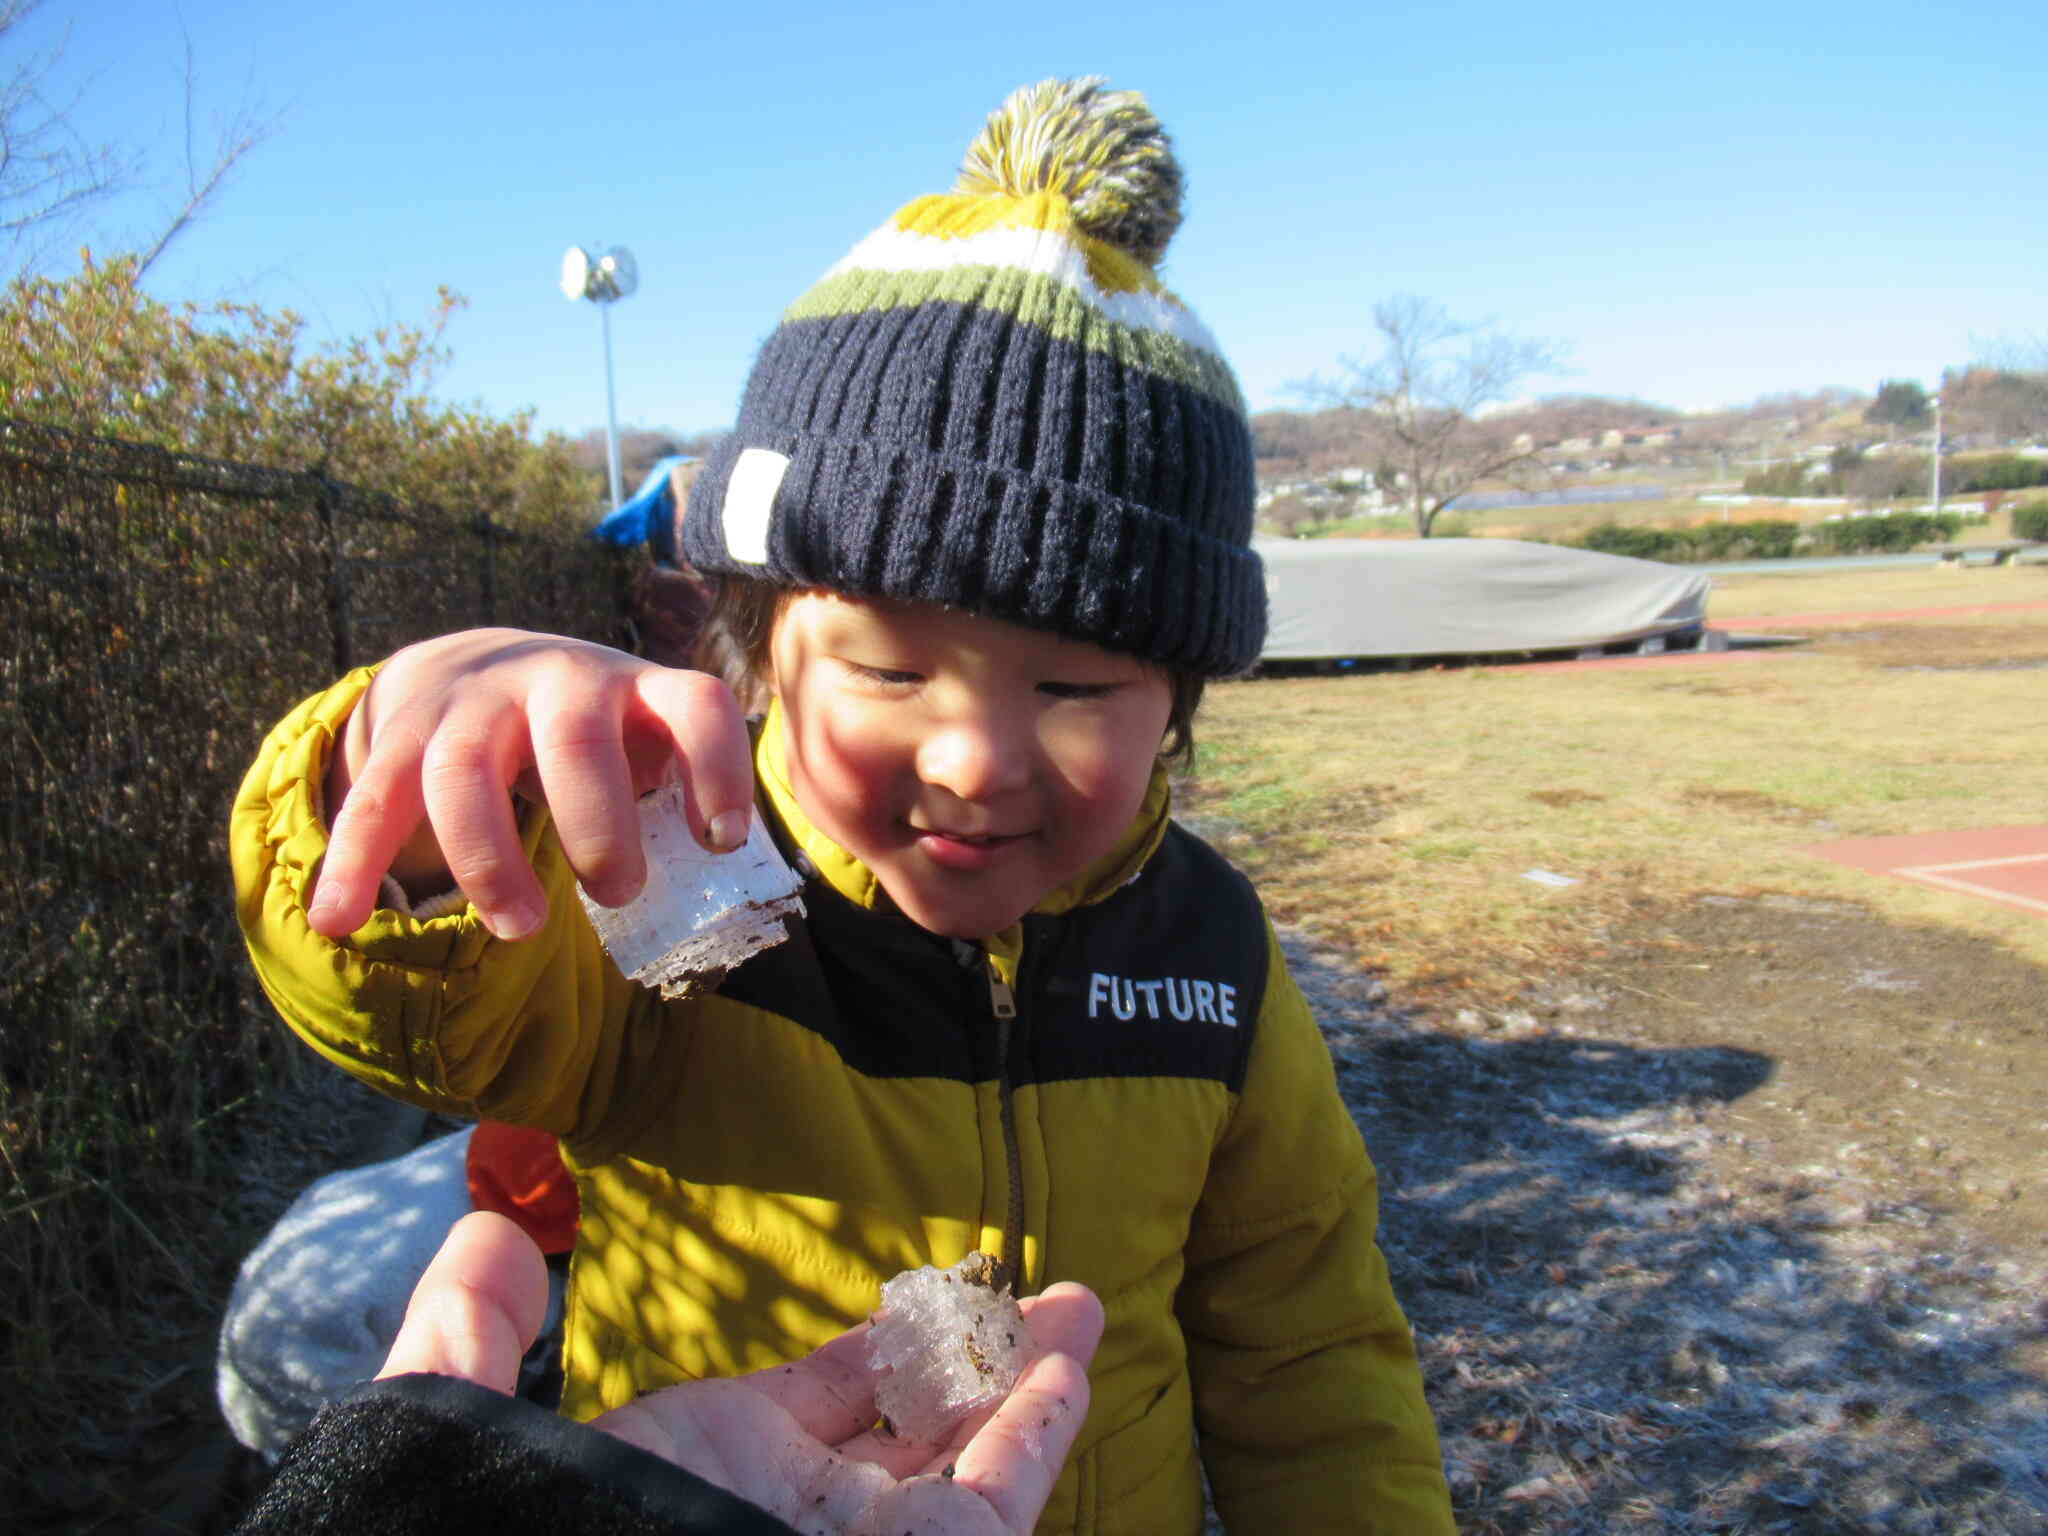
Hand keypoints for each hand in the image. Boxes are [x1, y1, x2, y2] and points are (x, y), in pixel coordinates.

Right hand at [306, 629, 753, 940]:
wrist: (484, 664)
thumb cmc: (596, 736)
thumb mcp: (646, 745)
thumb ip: (678, 806)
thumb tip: (715, 903)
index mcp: (639, 689)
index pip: (695, 706)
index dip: (717, 768)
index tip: (721, 842)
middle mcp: (560, 680)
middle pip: (574, 739)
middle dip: (597, 824)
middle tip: (619, 893)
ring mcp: (477, 702)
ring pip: (464, 769)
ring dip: (489, 859)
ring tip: (521, 929)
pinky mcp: (406, 733)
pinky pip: (375, 797)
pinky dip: (355, 863)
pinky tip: (338, 922)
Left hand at [379, 1213, 1103, 1535]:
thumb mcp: (474, 1435)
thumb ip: (474, 1335)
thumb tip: (486, 1230)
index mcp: (710, 1470)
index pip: (817, 1401)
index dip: (875, 1346)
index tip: (919, 1297)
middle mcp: (798, 1512)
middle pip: (912, 1425)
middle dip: (973, 1357)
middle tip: (1024, 1291)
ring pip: (972, 1451)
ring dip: (1029, 1372)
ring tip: (1079, 1304)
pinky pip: (1004, 1495)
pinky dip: (1043, 1427)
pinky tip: (1069, 1361)